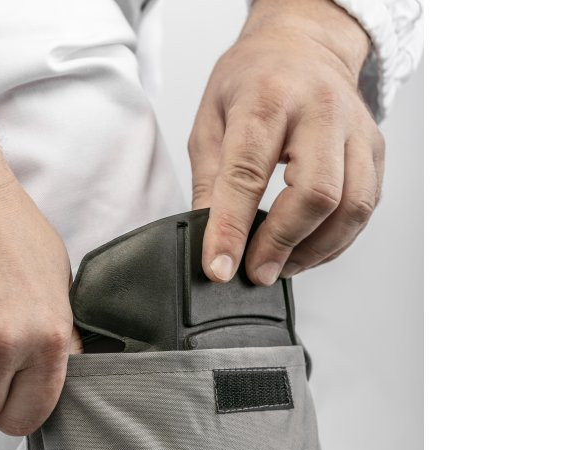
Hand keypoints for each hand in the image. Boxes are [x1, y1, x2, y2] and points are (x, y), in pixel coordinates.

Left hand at [190, 0, 383, 284]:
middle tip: (256, 271)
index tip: (219, 267)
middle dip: (283, 244)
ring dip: (315, 250)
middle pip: (316, 193)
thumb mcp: (211, 120)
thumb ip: (209, 181)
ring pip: (351, 207)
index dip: (232, 227)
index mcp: (268, 97)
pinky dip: (336, 240)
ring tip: (282, 265)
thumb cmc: (253, 80)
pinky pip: (364, 208)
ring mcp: (356, 129)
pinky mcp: (374, 149)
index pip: (249, 172)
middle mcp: (321, 109)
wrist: (303, 45)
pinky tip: (308, 248)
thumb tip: (211, 240)